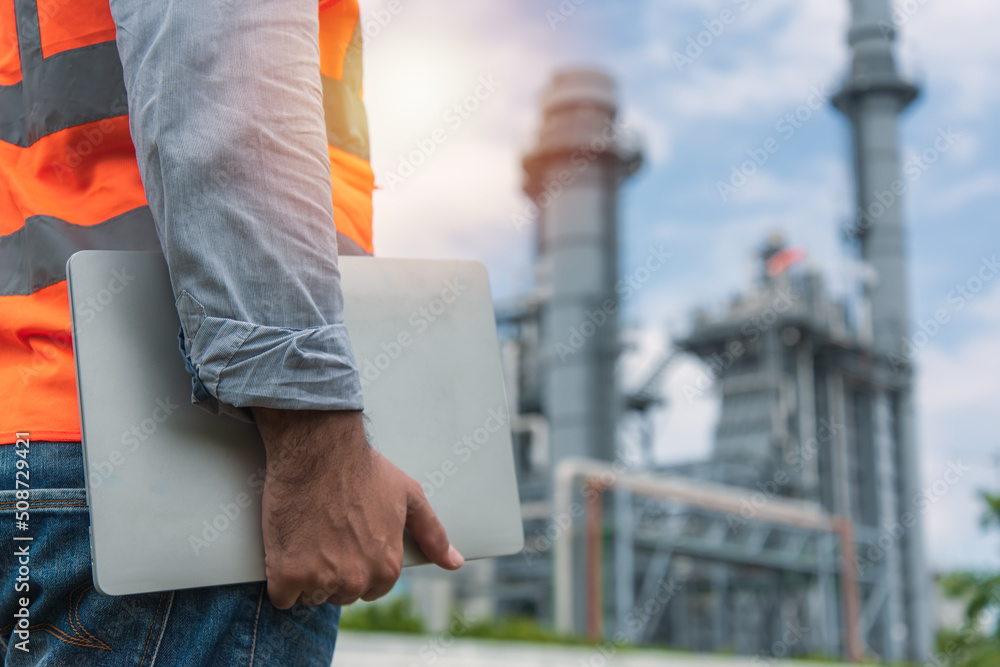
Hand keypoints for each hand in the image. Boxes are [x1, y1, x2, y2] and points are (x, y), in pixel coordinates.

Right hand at [251, 408, 463, 607]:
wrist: (318, 449)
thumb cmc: (364, 468)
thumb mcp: (409, 496)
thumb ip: (433, 534)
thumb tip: (454, 563)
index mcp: (387, 567)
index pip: (372, 590)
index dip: (357, 565)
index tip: (348, 541)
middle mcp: (357, 579)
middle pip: (340, 595)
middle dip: (332, 571)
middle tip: (325, 534)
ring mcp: (321, 579)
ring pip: (311, 596)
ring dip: (305, 576)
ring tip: (308, 536)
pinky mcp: (287, 574)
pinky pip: (281, 597)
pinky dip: (280, 578)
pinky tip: (287, 548)